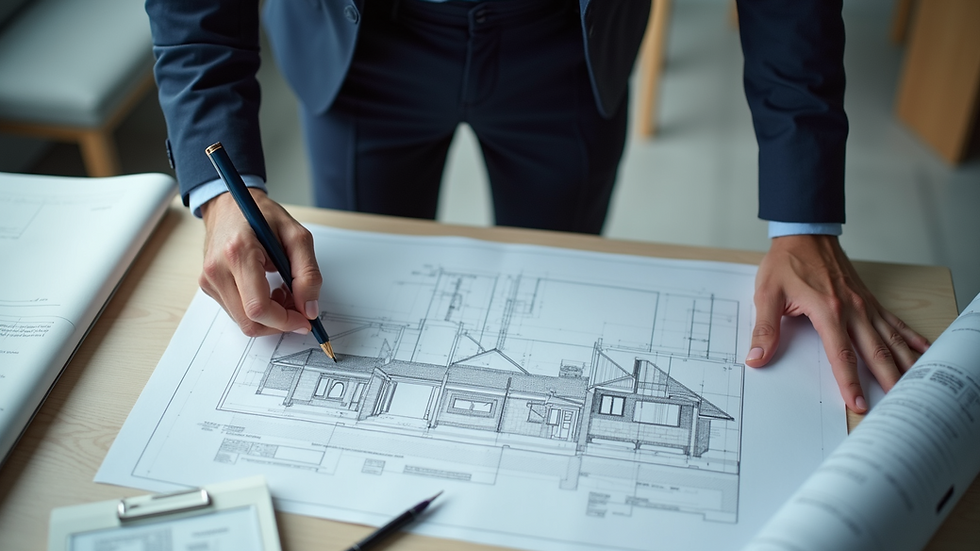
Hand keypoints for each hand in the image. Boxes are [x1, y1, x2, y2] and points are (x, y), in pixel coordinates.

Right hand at [199, 189, 322, 336]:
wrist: (229, 205)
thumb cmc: (262, 216)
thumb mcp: (297, 236)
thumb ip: (308, 274)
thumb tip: (309, 309)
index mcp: (239, 253)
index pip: (258, 308)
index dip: (285, 321)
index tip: (304, 320)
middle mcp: (217, 270)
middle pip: (250, 322)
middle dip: (279, 322)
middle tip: (297, 305)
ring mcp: (209, 280)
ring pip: (243, 322)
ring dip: (269, 316)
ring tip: (282, 291)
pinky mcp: (208, 286)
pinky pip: (236, 312)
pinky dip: (257, 310)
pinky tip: (267, 289)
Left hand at [746, 234, 928, 412]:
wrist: (806, 234)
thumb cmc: (787, 263)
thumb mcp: (767, 294)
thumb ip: (765, 329)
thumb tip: (756, 358)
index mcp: (827, 310)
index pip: (841, 355)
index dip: (849, 382)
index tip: (857, 403)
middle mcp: (853, 309)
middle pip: (875, 352)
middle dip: (886, 380)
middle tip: (896, 404)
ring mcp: (865, 304)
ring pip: (891, 339)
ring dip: (905, 363)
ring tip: (916, 385)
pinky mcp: (870, 300)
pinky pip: (895, 322)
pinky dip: (911, 338)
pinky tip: (924, 351)